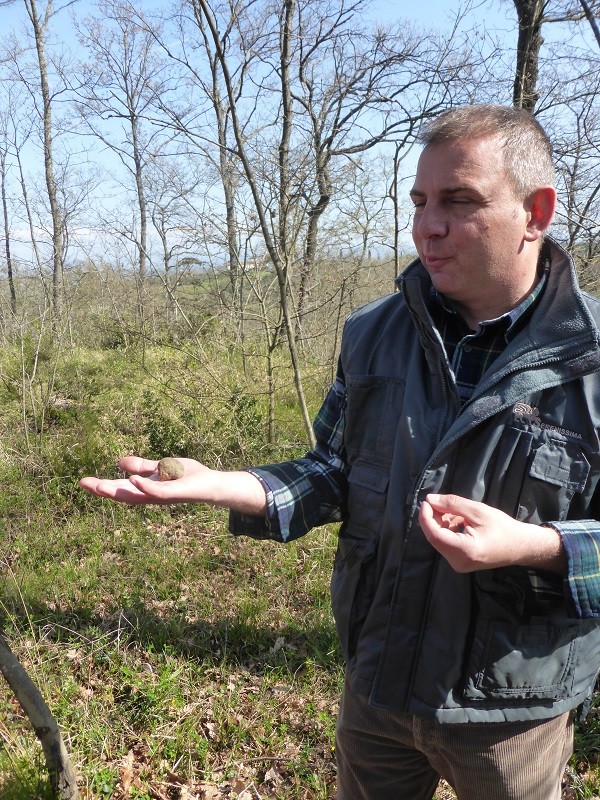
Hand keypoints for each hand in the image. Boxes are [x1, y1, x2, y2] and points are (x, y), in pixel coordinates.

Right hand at [79, 456, 215, 504]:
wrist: (211, 483)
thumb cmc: (187, 477)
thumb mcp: (161, 467)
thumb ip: (143, 466)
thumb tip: (119, 464)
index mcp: (146, 488)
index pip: (120, 488)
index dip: (102, 485)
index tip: (83, 481)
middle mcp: (151, 495)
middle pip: (123, 495)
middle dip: (103, 490)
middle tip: (83, 484)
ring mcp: (162, 496)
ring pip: (137, 496)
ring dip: (118, 491)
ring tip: (100, 485)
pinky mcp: (174, 493)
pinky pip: (157, 492)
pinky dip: (145, 487)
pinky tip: (132, 479)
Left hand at [418, 493, 565, 573]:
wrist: (520, 546)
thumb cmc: (503, 528)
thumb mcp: (478, 511)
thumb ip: (452, 504)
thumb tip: (430, 500)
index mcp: (464, 551)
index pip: (433, 534)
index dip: (426, 516)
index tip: (427, 501)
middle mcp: (458, 562)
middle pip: (435, 537)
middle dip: (434, 517)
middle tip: (441, 502)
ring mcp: (458, 565)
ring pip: (439, 539)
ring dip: (442, 523)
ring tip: (458, 512)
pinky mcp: (460, 562)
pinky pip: (446, 544)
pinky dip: (448, 530)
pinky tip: (459, 520)